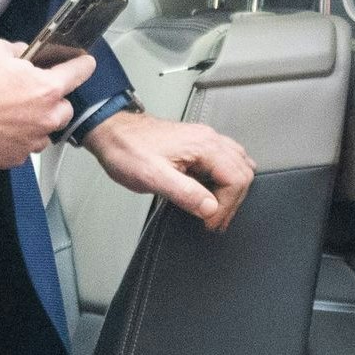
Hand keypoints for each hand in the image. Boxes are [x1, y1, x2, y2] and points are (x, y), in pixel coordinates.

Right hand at [0, 36, 86, 170]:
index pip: (78, 73)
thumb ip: (18, 51)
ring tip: (12, 115)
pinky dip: (16, 141)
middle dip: (53, 102)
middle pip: (64, 110)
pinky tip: (0, 130)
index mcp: (47, 88)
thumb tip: (23, 55)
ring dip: (35, 124)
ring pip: (44, 133)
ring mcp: (30, 142)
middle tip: (32, 94)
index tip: (85, 64)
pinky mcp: (13, 158)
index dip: (82, 66)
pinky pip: (23, 149)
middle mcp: (45, 118)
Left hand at [83, 109, 255, 233]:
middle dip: (232, 201)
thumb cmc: (127, 149)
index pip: (236, 179)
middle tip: (214, 221)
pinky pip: (227, 159)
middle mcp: (208, 139)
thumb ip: (185, 193)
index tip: (210, 222)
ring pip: (239, 164)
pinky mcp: (198, 143)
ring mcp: (204, 139)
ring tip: (216, 210)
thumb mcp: (153, 176)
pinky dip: (227, 178)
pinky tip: (214, 190)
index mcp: (203, 145)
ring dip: (232, 190)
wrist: (112, 131)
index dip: (226, 206)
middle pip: (243, 172)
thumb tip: (210, 208)